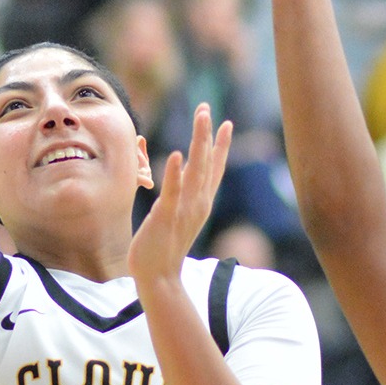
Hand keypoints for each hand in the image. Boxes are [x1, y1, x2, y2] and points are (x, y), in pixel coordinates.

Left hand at [128, 104, 231, 283]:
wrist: (159, 277)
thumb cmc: (163, 246)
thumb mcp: (176, 214)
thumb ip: (180, 195)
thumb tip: (178, 177)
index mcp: (201, 203)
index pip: (214, 169)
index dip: (220, 145)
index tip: (226, 122)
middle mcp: (198, 203)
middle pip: (207, 162)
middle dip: (207, 133)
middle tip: (206, 108)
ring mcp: (184, 209)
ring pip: (195, 170)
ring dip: (198, 142)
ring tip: (202, 118)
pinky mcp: (167, 216)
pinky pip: (173, 191)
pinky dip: (175, 173)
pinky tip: (176, 154)